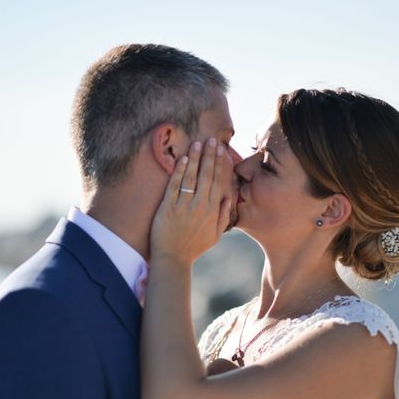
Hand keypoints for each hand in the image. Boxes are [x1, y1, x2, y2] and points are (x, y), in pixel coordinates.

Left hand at [150, 137, 231, 264]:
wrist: (173, 258)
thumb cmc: (194, 247)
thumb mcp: (215, 235)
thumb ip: (224, 217)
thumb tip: (229, 198)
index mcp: (213, 211)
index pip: (218, 182)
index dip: (219, 164)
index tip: (221, 150)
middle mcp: (200, 206)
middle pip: (207, 175)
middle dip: (209, 156)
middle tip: (211, 139)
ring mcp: (184, 206)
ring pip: (192, 177)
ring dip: (195, 159)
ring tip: (198, 144)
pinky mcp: (168, 207)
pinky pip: (175, 186)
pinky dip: (179, 172)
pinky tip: (183, 159)